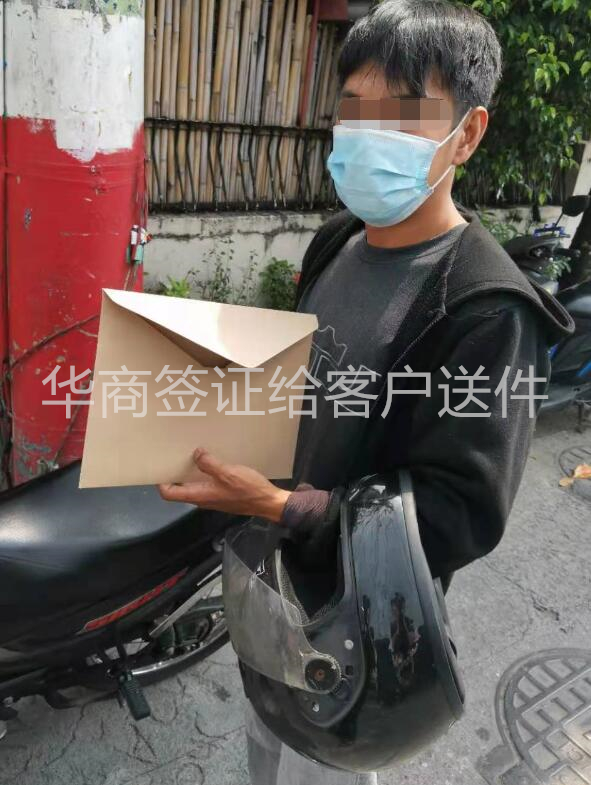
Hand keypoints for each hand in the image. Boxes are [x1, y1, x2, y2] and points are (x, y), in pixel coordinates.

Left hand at [158, 448, 290, 522]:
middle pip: (180, 488)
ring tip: (192, 454)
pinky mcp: (221, 494)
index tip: (160, 466)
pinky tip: (211, 460)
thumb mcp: (227, 473)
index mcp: (199, 495)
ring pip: (193, 484)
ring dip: (191, 471)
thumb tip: (196, 454)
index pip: (169, 494)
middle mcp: (202, 498)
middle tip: (174, 455)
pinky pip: (206, 483)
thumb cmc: (247, 490)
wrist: (267, 502)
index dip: (161, 482)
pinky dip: (204, 472)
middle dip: (176, 472)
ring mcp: (212, 497)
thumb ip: (209, 464)